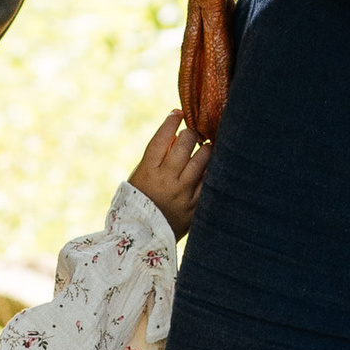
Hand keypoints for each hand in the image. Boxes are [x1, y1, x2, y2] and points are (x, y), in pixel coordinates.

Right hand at [126, 113, 209, 233]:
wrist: (142, 237)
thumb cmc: (139, 201)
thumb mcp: (139, 176)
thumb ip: (156, 157)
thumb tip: (175, 133)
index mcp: (147, 171)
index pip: (161, 138)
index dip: (171, 122)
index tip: (178, 113)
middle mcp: (165, 180)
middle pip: (184, 145)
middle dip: (191, 133)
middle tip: (192, 134)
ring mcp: (182, 193)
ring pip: (201, 160)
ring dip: (205, 149)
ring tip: (205, 147)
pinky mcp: (195, 206)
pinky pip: (208, 182)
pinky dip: (210, 170)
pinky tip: (209, 166)